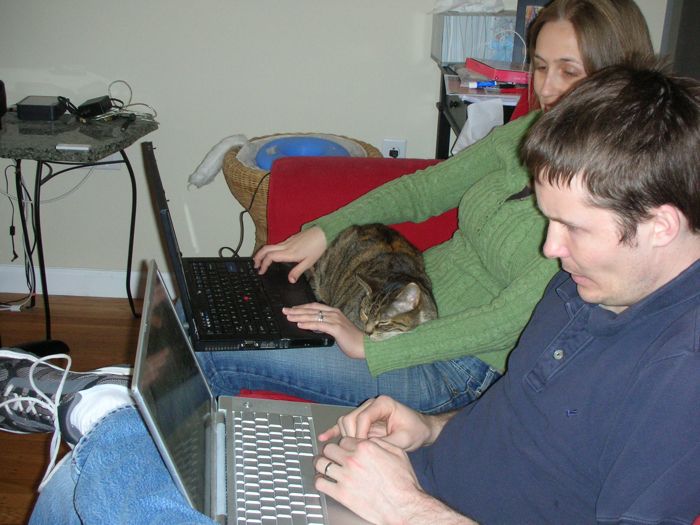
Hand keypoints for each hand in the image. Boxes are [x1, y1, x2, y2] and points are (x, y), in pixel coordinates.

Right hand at [253, 226, 326, 282]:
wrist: (322, 233)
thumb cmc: (317, 247)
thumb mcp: (309, 262)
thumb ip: (298, 271)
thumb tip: (290, 280)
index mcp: (289, 253)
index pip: (270, 257)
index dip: (263, 264)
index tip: (261, 271)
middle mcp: (286, 246)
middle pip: (266, 249)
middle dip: (258, 257)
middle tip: (255, 265)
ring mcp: (287, 241)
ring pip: (270, 245)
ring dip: (262, 253)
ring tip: (260, 260)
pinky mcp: (290, 239)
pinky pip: (276, 244)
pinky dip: (270, 250)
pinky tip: (272, 254)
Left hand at [283, 303, 365, 357]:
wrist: (364, 346)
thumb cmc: (351, 340)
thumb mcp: (336, 330)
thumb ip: (325, 326)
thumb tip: (311, 325)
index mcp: (334, 312)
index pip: (315, 306)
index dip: (302, 307)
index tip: (291, 309)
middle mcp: (334, 313)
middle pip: (311, 309)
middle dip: (296, 310)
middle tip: (284, 311)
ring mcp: (335, 320)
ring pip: (313, 316)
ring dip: (299, 316)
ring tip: (288, 317)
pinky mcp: (336, 328)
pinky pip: (319, 324)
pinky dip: (308, 324)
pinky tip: (300, 324)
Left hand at [315, 437, 425, 524]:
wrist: (404, 507)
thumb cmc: (403, 483)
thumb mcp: (397, 453)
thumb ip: (380, 443)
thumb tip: (369, 440)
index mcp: (365, 448)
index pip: (344, 440)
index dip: (345, 445)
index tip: (344, 449)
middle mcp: (353, 460)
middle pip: (329, 448)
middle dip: (331, 451)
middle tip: (331, 456)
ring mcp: (345, 477)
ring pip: (320, 463)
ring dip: (321, 463)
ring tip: (322, 466)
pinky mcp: (341, 494)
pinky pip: (320, 483)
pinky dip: (319, 480)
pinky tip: (323, 480)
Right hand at [318, 396, 434, 451]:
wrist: (421, 429)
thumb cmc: (415, 431)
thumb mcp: (404, 439)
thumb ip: (387, 444)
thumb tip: (369, 450)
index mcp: (383, 403)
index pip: (363, 416)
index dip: (360, 433)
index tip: (363, 447)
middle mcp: (372, 404)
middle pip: (351, 418)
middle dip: (352, 436)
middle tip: (358, 451)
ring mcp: (365, 411)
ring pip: (345, 421)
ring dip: (346, 436)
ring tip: (351, 450)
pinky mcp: (361, 420)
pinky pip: (344, 424)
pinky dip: (333, 431)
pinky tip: (324, 437)